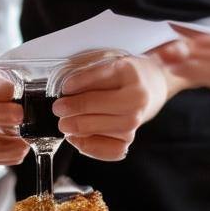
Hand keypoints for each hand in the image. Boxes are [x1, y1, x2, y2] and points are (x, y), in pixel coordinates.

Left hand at [53, 51, 170, 160]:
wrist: (151, 87)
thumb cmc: (124, 75)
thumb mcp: (110, 61)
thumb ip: (89, 72)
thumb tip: (66, 92)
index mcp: (128, 71)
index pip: (96, 77)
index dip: (75, 84)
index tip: (63, 89)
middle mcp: (135, 97)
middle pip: (93, 104)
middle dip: (69, 108)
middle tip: (58, 109)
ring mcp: (134, 121)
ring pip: (95, 127)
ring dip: (74, 127)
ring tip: (65, 123)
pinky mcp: (130, 139)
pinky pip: (105, 149)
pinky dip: (87, 146)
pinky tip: (77, 138)